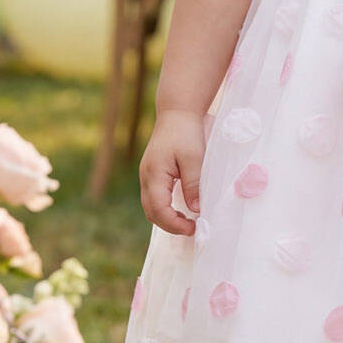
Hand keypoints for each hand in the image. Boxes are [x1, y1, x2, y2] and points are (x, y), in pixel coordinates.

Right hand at [139, 108, 207, 234]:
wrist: (177, 113)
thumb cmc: (186, 133)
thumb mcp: (194, 158)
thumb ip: (193, 184)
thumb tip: (196, 209)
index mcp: (154, 174)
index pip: (158, 209)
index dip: (174, 223)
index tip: (193, 228)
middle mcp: (146, 177)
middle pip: (151, 212)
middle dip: (170, 225)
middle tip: (192, 228)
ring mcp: (147, 176)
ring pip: (151, 207)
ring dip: (167, 218)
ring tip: (188, 222)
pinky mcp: (152, 174)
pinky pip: (154, 199)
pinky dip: (165, 209)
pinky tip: (181, 209)